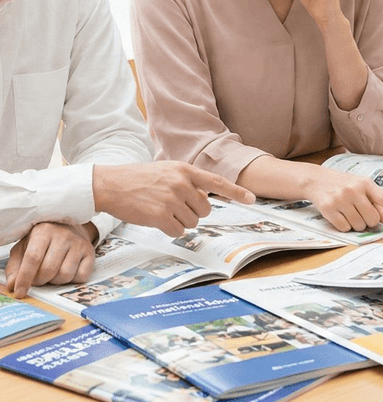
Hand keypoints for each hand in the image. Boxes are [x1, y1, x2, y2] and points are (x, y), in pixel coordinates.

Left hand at [5, 221, 96, 297]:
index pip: (33, 258)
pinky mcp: (90, 252)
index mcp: (43, 231)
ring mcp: (79, 243)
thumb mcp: (24, 248)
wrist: (69, 227)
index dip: (24, 278)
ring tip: (52, 273)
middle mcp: (63, 235)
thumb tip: (13, 285)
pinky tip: (66, 270)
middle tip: (38, 278)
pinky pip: (81, 276)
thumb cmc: (43, 240)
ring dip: (56, 281)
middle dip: (40, 281)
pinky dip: (72, 280)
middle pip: (49, 270)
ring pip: (65, 275)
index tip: (20, 292)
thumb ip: (15, 266)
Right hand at [93, 162, 254, 237]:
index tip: (252, 199)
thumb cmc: (139, 179)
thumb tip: (205, 198)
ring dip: (180, 221)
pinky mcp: (161, 216)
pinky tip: (156, 218)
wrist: (111, 184)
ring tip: (162, 209)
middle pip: (205, 209)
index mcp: (184, 170)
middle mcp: (181, 183)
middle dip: (194, 212)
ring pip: (192, 222)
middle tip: (174, 206)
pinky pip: (178, 232)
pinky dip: (170, 229)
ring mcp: (171, 200)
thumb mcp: (167, 171)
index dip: (236, 191)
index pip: (216, 182)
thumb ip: (187, 181)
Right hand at [303, 165, 382, 231]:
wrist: (316, 179)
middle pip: (372, 219)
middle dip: (369, 221)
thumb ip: (375, 201)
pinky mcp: (328, 208)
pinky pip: (344, 228)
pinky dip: (344, 226)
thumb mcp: (360, 186)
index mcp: (365, 183)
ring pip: (358, 225)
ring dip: (356, 225)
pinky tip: (339, 215)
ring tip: (348, 213)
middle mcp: (354, 190)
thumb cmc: (343, 184)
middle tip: (361, 214)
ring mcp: (340, 199)